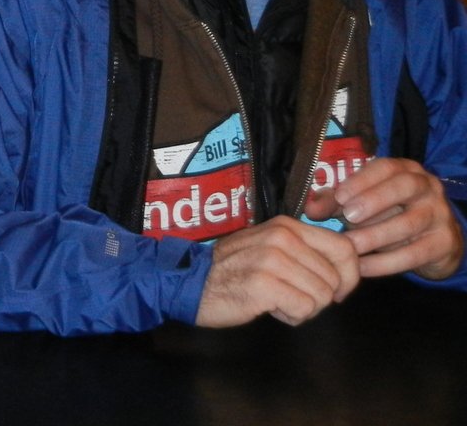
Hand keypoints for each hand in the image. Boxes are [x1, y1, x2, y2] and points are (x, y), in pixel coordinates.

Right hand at [195, 216, 359, 327]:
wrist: (193, 282)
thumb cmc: (237, 270)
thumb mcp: (272, 248)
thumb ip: (306, 250)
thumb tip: (349, 266)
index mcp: (287, 226)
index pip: (345, 248)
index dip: (349, 276)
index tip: (334, 290)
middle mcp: (281, 237)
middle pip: (336, 279)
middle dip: (320, 297)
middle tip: (292, 295)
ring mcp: (271, 259)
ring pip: (322, 296)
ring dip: (304, 308)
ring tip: (277, 299)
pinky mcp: (263, 283)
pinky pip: (304, 309)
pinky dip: (291, 317)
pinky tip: (270, 308)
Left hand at [304, 157, 464, 280]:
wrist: (435, 242)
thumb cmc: (391, 214)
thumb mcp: (366, 202)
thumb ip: (336, 202)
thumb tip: (309, 209)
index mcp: (406, 170)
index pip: (386, 167)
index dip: (362, 180)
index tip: (339, 196)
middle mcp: (427, 187)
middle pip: (404, 187)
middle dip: (374, 200)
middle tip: (348, 216)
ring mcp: (440, 214)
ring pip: (409, 223)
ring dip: (375, 235)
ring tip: (349, 246)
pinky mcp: (444, 243)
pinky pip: (414, 254)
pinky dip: (385, 263)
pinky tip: (362, 268)